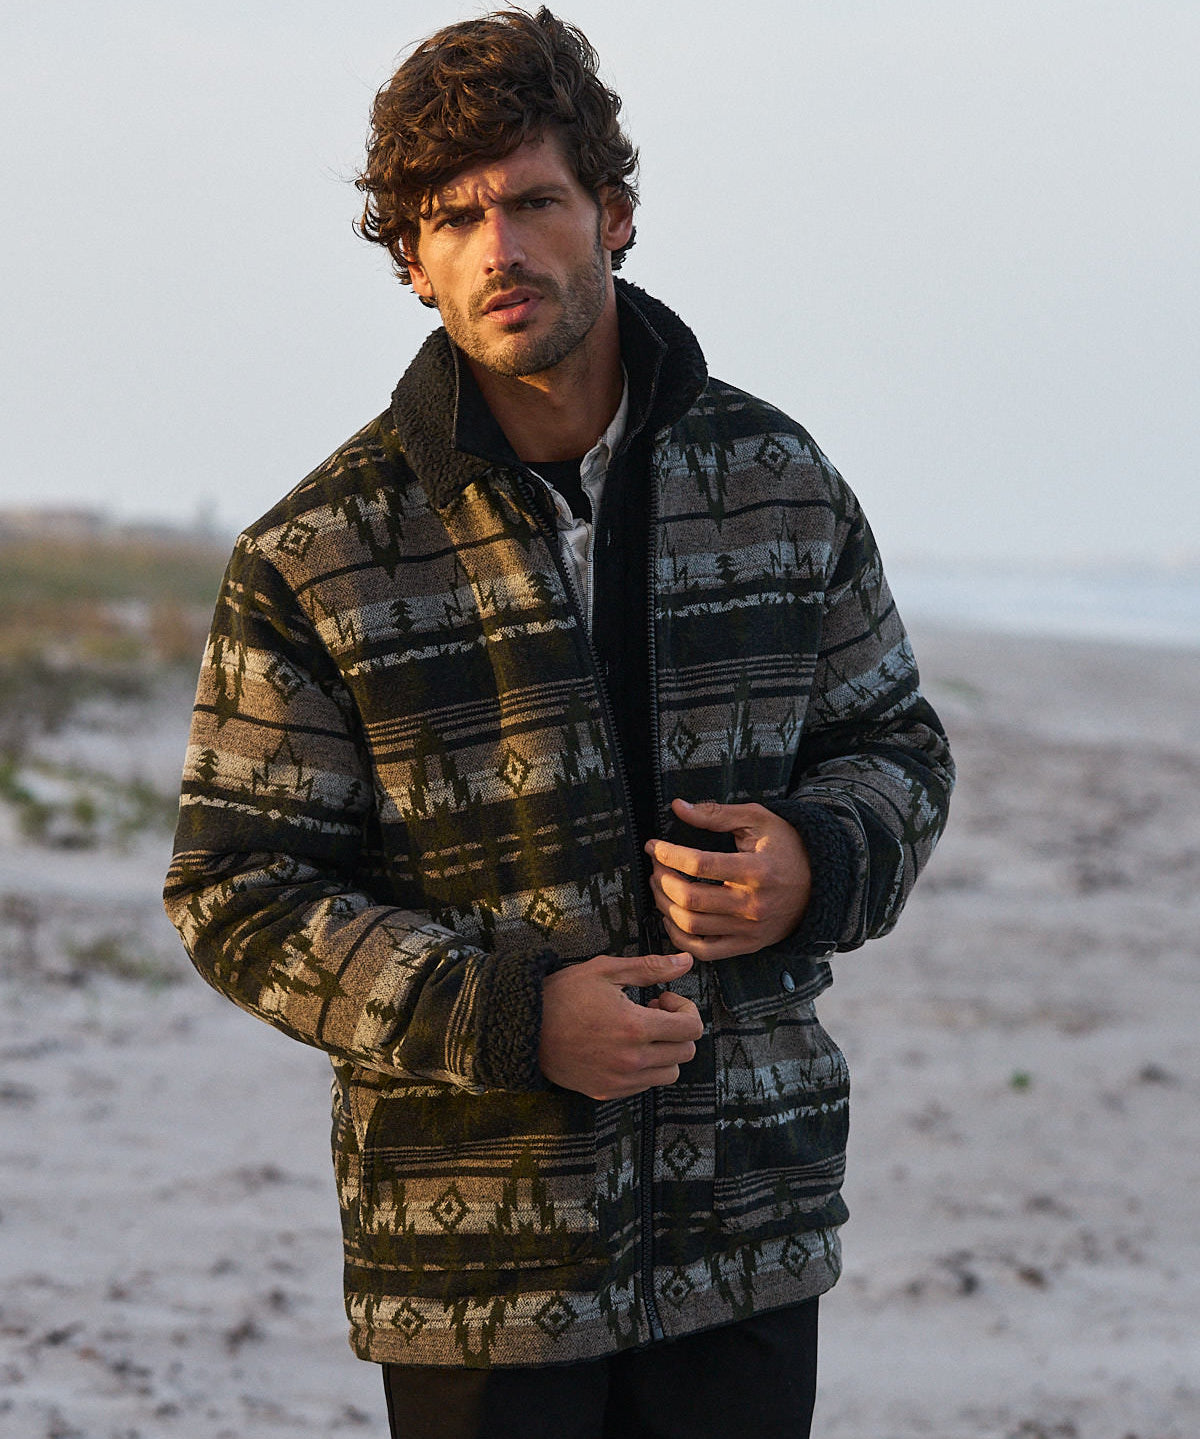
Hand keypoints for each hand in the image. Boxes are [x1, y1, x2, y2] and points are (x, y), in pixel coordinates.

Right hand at [539, 952, 702, 1099]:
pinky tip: (624, 1047)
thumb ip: (651, 967)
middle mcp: (632, 1060)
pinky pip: (645, 1085)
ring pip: (670, 1073)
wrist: (524, 1028)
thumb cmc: (563, 994)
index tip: (663, 998)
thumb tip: (687, 962)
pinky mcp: (607, 1092)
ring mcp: (620, 1081)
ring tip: (639, 1032)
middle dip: (677, 1028)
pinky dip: (645, 1067)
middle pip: (686, 1052)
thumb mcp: (606, 970)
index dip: (685, 1009)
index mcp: (636, 1027)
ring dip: (665, 1051)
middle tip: (653, 1012)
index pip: (691, 1028)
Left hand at [644, 798, 811, 961]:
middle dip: (662, 879)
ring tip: (659, 884)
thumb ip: (716, 814)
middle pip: (690, 899)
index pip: (700, 865)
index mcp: (757, 871)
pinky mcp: (747, 945)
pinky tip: (670, 916)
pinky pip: (703, 951)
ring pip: (691, 926)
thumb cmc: (786, 846)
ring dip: (664, 905)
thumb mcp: (757, 820)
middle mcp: (753, 905)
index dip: (669, 854)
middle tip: (655, 864)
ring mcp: (749, 930)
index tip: (654, 845)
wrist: (819, 882)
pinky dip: (679, 937)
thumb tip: (678, 807)